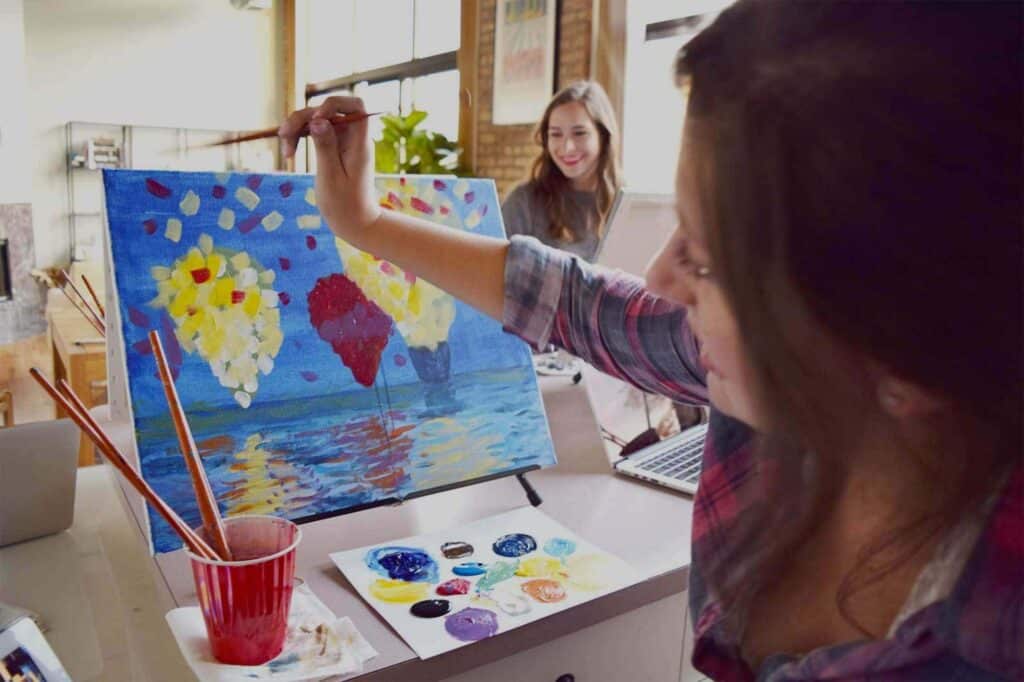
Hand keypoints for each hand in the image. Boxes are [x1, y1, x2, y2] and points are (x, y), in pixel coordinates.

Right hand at [278, 96, 380, 241]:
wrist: (354, 222)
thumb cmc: (345, 205)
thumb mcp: (331, 177)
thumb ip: (325, 147)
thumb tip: (318, 120)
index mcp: (360, 143)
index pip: (356, 106)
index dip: (334, 104)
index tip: (315, 119)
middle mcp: (353, 138)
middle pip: (329, 111)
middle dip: (304, 118)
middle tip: (283, 136)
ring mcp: (343, 141)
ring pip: (318, 120)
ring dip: (297, 128)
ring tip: (285, 151)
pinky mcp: (333, 148)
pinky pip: (315, 133)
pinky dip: (301, 138)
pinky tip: (289, 152)